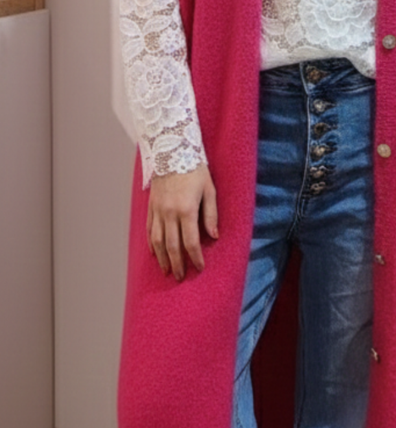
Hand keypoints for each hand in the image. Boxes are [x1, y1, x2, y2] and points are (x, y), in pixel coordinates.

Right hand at [147, 163, 218, 280]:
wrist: (172, 150)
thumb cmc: (195, 169)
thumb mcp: (209, 190)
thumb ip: (211, 215)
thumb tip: (214, 236)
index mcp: (186, 210)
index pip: (190, 242)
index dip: (195, 258)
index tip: (200, 267)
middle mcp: (169, 213)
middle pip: (172, 246)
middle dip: (177, 264)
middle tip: (180, 277)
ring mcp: (158, 210)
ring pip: (157, 241)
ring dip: (162, 258)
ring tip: (166, 270)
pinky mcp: (151, 206)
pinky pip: (149, 229)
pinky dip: (151, 244)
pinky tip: (154, 253)